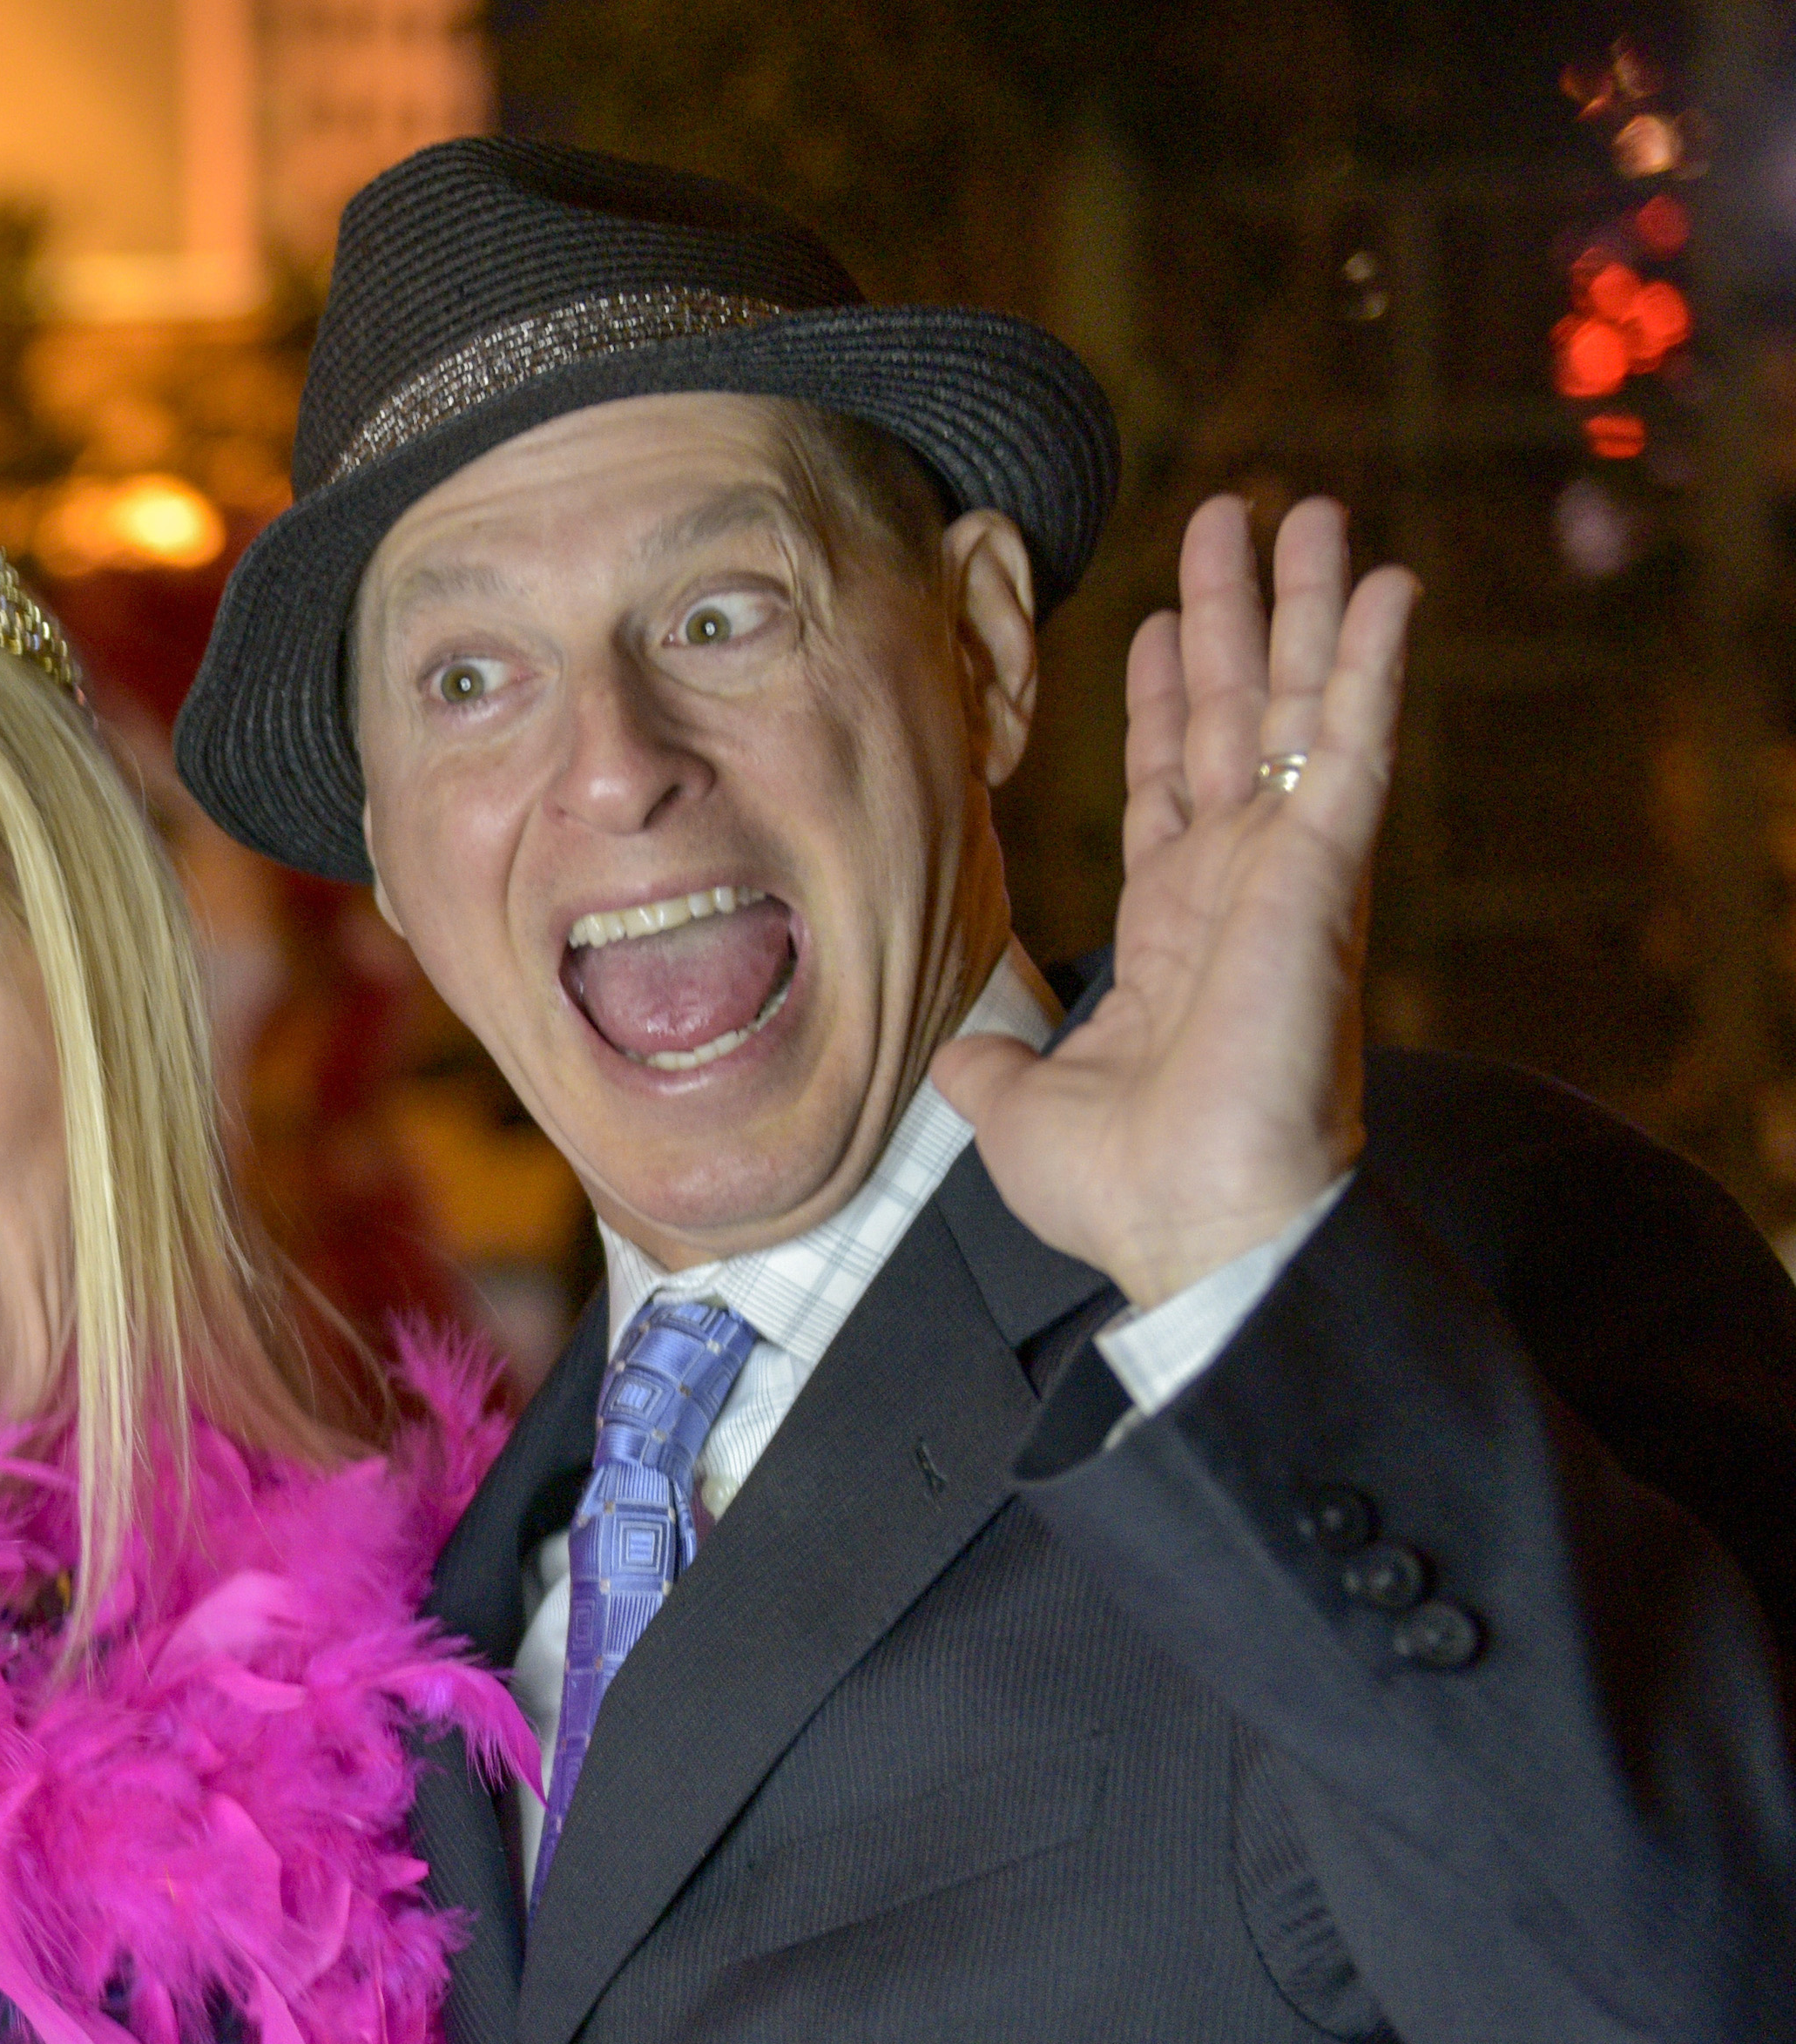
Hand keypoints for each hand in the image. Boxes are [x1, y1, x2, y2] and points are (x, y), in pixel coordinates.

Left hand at [933, 494, 1418, 1307]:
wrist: (1195, 1230)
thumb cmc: (1126, 1191)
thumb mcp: (1019, 1111)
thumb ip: (993, 1068)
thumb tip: (960, 1059)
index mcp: (1173, 927)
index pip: (1169, 780)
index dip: (1164, 697)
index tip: (1156, 618)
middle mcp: (1237, 884)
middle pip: (1234, 715)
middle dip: (1237, 615)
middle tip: (1239, 516)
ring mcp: (1288, 871)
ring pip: (1298, 706)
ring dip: (1308, 606)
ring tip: (1316, 511)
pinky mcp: (1325, 873)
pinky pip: (1351, 747)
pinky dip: (1370, 664)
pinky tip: (1387, 585)